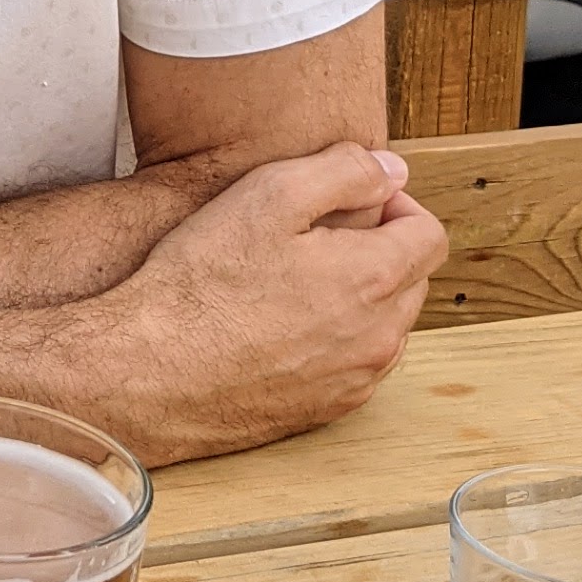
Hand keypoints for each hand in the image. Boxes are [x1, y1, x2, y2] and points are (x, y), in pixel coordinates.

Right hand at [82, 142, 445, 464]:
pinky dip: (336, 339)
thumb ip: (344, 171)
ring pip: (386, 326)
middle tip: (317, 235)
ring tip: (295, 279)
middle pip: (413, 281)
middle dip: (381, 250)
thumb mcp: (269, 195)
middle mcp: (378, 338)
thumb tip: (392, 170)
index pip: (431, 236)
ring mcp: (354, 380)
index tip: (354, 201)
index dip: (399, 206)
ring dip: (361, 297)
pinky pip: (355, 364)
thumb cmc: (202, 283)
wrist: (151, 372)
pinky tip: (282, 324)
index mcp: (375, 280)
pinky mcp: (325, 410)